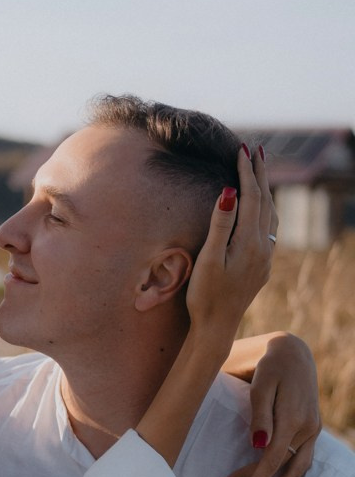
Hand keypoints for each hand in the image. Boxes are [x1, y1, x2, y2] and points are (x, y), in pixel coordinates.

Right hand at [186, 145, 274, 348]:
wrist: (216, 327)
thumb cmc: (205, 295)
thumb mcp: (209, 258)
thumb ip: (221, 223)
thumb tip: (230, 190)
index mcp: (249, 241)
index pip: (250, 197)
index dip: (246, 172)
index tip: (242, 149)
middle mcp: (263, 247)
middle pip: (265, 201)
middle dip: (259, 174)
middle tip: (255, 149)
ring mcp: (265, 257)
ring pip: (270, 214)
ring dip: (265, 190)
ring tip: (260, 171)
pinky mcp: (262, 266)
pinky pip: (270, 228)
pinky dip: (267, 209)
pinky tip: (263, 208)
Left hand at [221, 333, 320, 476]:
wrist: (292, 353)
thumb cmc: (269, 367)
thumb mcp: (260, 386)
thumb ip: (259, 416)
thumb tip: (258, 446)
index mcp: (294, 417)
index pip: (274, 457)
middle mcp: (308, 427)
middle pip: (286, 466)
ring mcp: (312, 429)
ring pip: (299, 467)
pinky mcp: (311, 429)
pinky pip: (303, 458)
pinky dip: (291, 475)